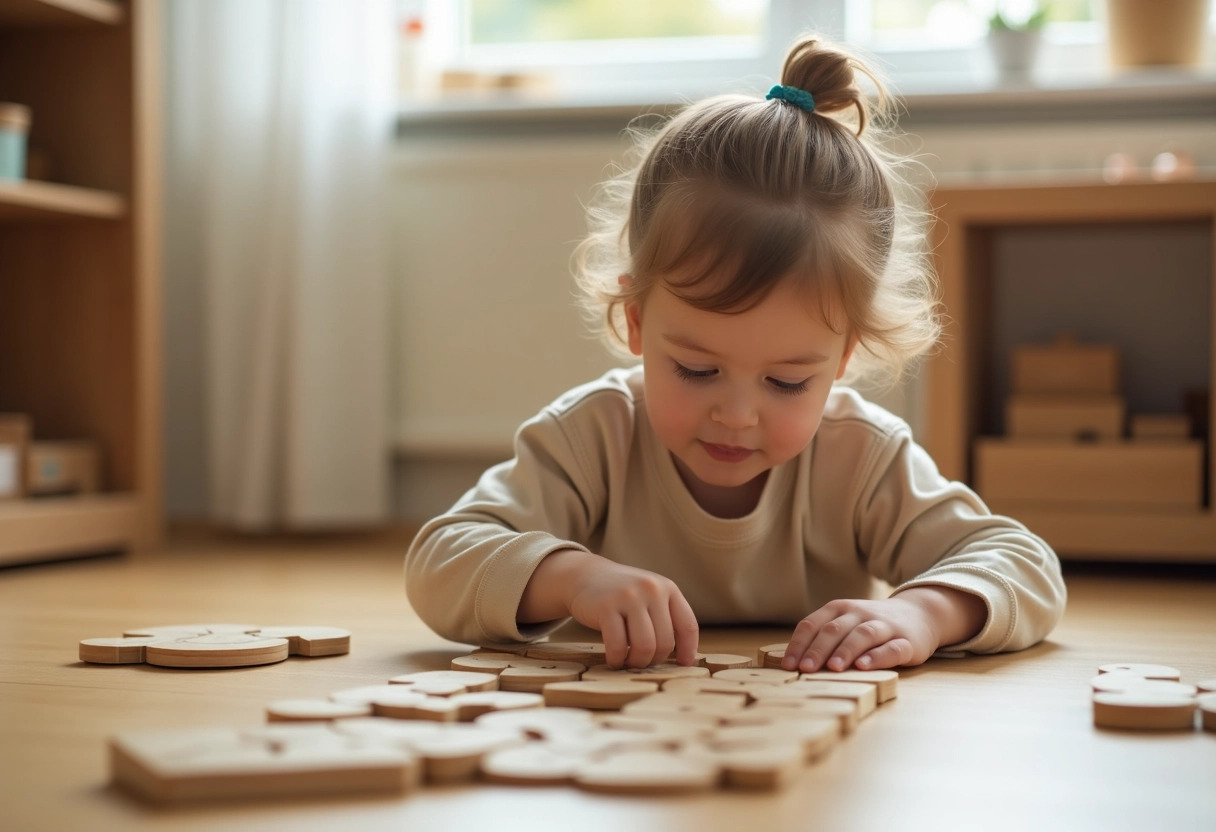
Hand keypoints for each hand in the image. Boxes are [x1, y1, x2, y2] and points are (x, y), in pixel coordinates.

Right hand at [562, 555, 698, 668]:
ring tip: (628, 662)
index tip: (683, 665)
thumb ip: (666, 617)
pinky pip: (618, 646)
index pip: (688, 626)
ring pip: (645, 647)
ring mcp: (629, 596)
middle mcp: (652, 589)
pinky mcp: (606, 607)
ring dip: (636, 662)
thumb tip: (683, 657)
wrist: (585, 575)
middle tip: (642, 662)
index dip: (688, 650)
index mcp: (668, 588)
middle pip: (665, 642)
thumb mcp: (649, 596)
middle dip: (654, 660)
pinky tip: (613, 660)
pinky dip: (617, 659)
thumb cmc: (621, 595)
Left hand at [781, 587, 985, 672]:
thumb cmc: (872, 624)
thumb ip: (824, 637)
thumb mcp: (846, 623)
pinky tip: (864, 667)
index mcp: (840, 609)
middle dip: (817, 649)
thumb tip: (793, 663)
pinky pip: (890, 648)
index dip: (799, 644)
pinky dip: (876, 657)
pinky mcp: (906, 641)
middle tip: (804, 669)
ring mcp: (884, 626)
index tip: (787, 665)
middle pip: (834, 629)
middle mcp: (860, 614)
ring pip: (862, 635)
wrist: (920, 614)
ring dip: (845, 651)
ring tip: (833, 668)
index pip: (813, 624)